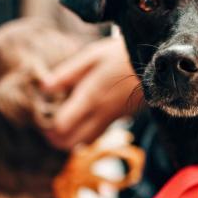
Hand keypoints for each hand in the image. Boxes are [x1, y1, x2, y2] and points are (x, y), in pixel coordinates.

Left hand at [41, 35, 142, 149]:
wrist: (156, 64)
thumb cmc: (120, 55)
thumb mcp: (92, 56)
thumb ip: (67, 74)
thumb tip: (43, 87)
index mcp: (90, 97)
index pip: (61, 126)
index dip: (47, 126)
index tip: (41, 114)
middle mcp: (100, 114)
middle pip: (70, 142)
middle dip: (55, 138)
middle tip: (47, 124)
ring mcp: (112, 119)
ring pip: (85, 143)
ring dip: (69, 139)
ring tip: (61, 123)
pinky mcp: (119, 120)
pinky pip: (97, 135)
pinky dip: (83, 135)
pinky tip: (79, 119)